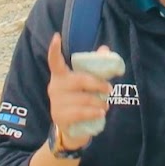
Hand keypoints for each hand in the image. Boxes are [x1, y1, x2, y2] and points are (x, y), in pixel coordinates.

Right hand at [44, 33, 114, 150]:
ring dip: (100, 102)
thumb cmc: (80, 100)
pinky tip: (100, 113)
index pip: (55, 61)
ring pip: (85, 98)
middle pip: (81, 80)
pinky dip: (94, 112)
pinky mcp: (59, 116)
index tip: (56, 37)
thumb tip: (105, 49)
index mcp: (61, 75)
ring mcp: (56, 102)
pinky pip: (82, 112)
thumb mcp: (87, 84)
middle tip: (110, 89)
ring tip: (105, 105)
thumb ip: (95, 68)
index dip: (54, 50)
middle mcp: (55, 86)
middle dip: (99, 84)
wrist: (70, 128)